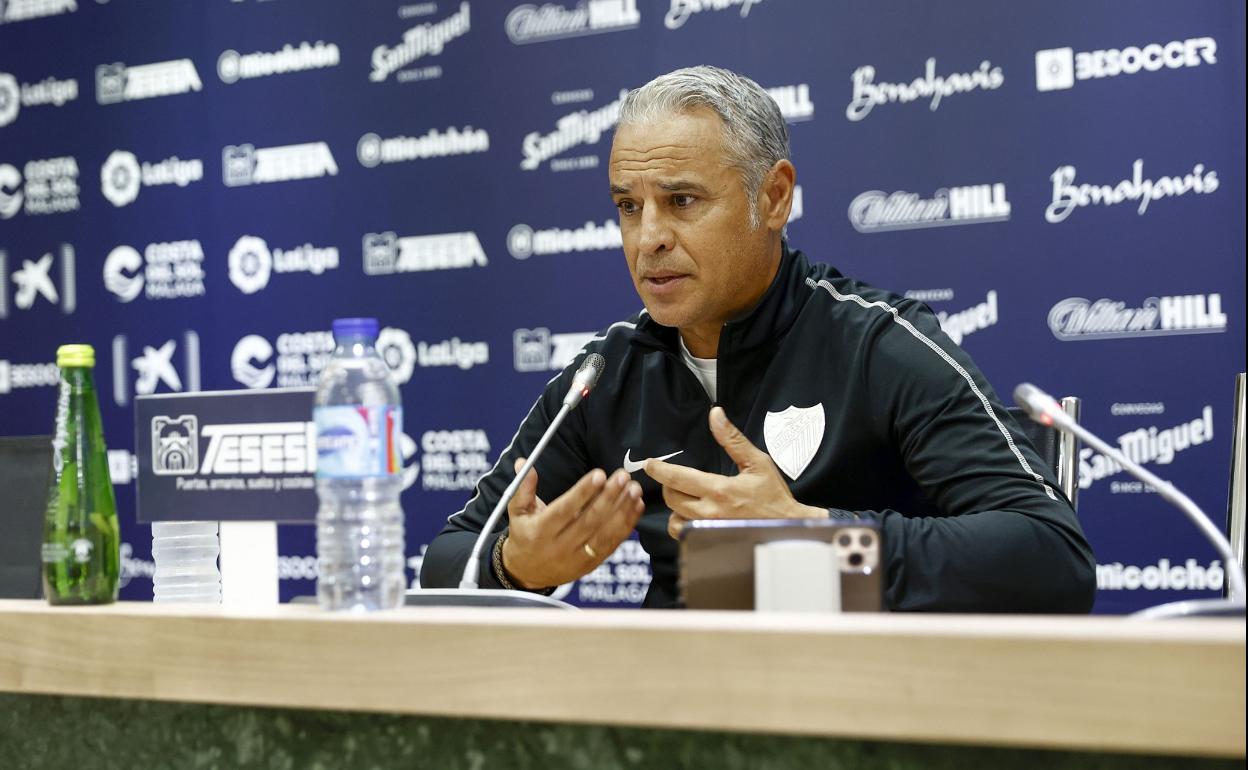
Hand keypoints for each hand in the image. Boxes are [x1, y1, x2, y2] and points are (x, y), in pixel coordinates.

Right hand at [501, 457, 644, 588]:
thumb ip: (522, 488)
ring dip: (623, 510)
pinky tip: (637, 506)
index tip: (599, 474)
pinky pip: (612, 544)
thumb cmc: (524, 535)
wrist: (526, 574)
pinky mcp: (591, 564)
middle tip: (623, 476)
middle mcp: (560, 546)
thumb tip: (523, 462)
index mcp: (541, 531)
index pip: (565, 510)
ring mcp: (577, 558)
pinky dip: (627, 525)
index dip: (583, 492)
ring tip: (634, 489)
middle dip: (609, 497)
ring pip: (604, 533)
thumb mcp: (517, 513)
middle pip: (589, 520)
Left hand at [645, 406, 826, 538]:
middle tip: (676, 480)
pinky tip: (694, 517)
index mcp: (720, 490)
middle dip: (670, 486)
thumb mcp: (757, 462)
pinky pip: (685, 536)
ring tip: (687, 500)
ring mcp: (709, 531)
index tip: (650, 464)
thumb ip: (732, 439)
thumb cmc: (774, 495)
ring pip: (675, 522)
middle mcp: (710, 513)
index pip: (678, 478)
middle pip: (672, 499)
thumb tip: (715, 414)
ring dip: (676, 509)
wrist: (790, 528)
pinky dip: (684, 526)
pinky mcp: (710, 543)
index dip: (660, 470)